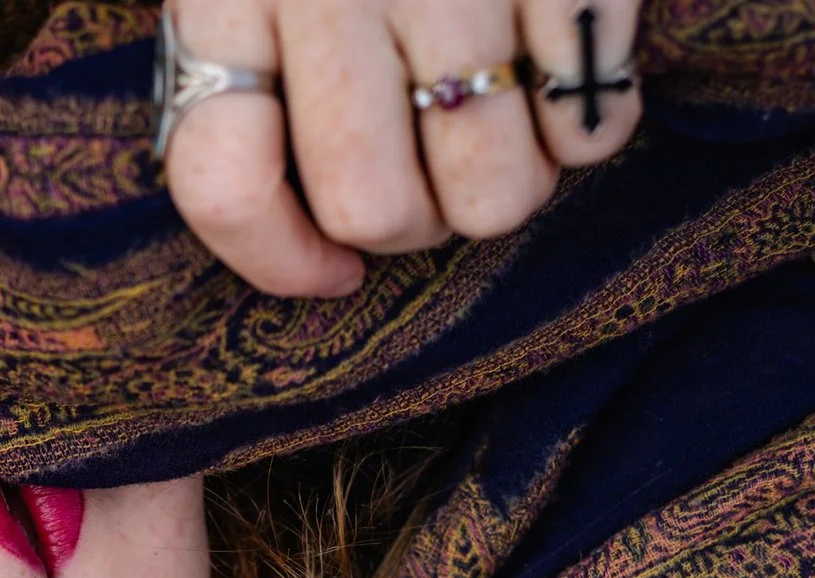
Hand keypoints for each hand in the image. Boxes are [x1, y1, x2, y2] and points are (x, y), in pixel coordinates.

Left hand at [161, 0, 643, 297]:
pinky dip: (590, 125)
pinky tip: (571, 68)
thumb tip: (322, 256)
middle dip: (414, 225)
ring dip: (510, 186)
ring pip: (489, 192)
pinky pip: (588, 125)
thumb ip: (253, 82)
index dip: (277, 257)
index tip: (330, 272)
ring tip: (510, 119)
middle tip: (434, 170)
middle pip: (371, 208)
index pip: (224, 180)